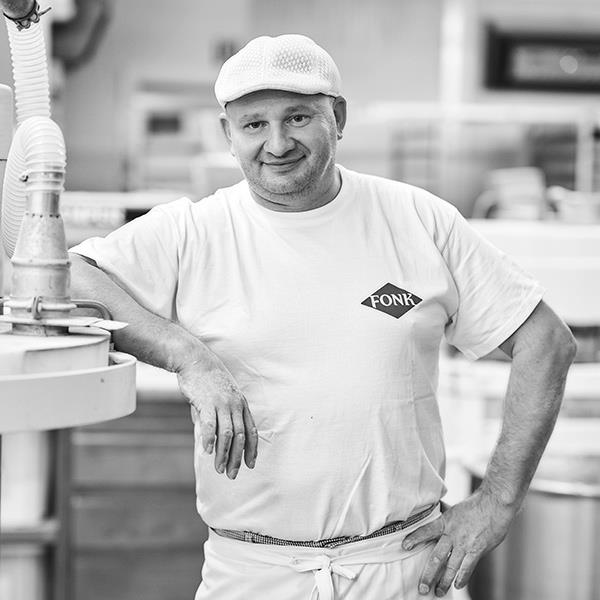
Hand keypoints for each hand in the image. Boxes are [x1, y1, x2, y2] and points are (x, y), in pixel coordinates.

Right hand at [177, 354, 257, 478]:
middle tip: (232, 474)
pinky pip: (210, 425)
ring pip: (227, 434)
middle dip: (237, 458)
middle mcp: (235, 405)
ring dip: (224, 454)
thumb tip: (216, 437)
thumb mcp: (222, 397)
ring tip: (219, 469)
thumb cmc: (208, 381)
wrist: (196, 360)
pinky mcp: (207, 402)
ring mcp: (221, 404)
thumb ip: (222, 416)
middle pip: (240, 436)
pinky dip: (210, 440)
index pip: (251, 431)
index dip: (252, 449)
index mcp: (241, 404)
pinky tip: (208, 452)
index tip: (250, 465)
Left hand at [402, 490, 516, 596]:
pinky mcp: (478, 550)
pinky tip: (457, 585)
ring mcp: (465, 544)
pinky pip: (468, 567)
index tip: (405, 546)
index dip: (415, 538)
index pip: (427, 530)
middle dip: (428, 574)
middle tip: (421, 587)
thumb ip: (445, 514)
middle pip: (437, 556)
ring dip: (444, 582)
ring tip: (437, 592)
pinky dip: (462, 578)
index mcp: (446, 521)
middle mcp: (453, 534)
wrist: (495, 503)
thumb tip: (434, 510)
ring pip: (451, 566)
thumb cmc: (476, 505)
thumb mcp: (455, 508)